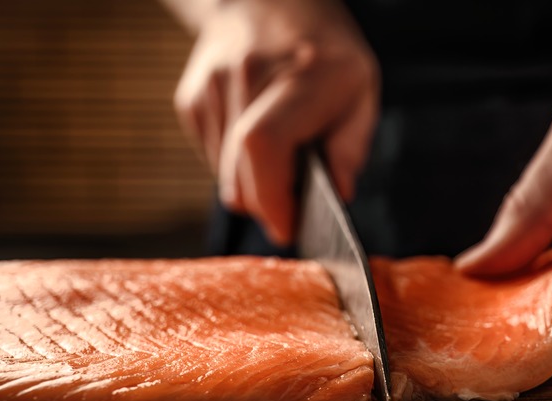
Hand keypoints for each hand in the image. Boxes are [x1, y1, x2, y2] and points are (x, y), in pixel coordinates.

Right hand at [174, 0, 378, 243]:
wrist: (270, 2)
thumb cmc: (325, 52)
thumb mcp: (360, 91)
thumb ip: (351, 146)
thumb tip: (338, 196)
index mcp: (300, 76)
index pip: (263, 145)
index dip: (272, 198)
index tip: (290, 227)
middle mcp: (246, 76)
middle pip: (238, 175)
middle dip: (267, 206)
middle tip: (292, 206)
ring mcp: (211, 85)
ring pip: (222, 175)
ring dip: (251, 184)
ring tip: (279, 155)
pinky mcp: (191, 98)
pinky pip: (210, 158)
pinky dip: (233, 165)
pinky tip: (254, 136)